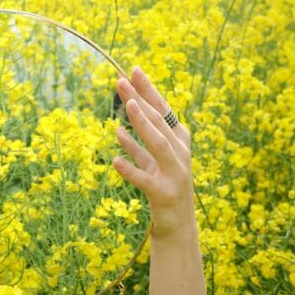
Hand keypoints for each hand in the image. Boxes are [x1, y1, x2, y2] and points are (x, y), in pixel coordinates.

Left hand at [113, 67, 194, 241]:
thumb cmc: (165, 187)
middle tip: (120, 81)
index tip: (133, 69)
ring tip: (128, 107)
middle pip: (158, 121)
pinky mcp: (164, 193)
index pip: (162, 109)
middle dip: (139, 100)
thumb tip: (118, 129)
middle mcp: (179, 153)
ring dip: (143, 124)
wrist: (178, 225)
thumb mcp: (154, 162)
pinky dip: (130, 169)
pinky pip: (145, 179)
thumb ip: (139, 145)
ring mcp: (174, 173)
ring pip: (157, 144)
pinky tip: (115, 160)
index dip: (148, 90)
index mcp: (178, 141)